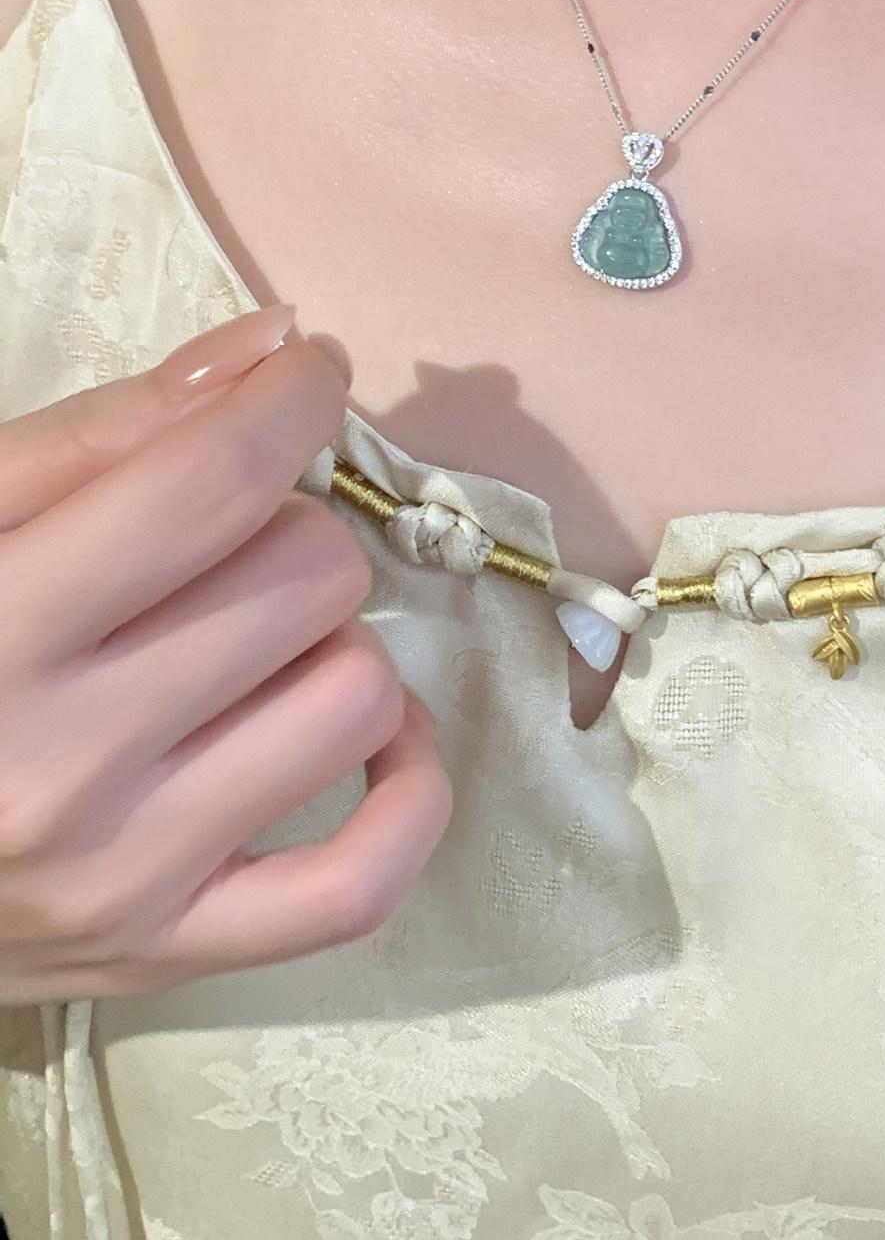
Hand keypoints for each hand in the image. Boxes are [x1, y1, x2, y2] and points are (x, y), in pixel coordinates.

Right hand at [0, 305, 452, 1000]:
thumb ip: (107, 429)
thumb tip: (277, 346)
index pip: (212, 484)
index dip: (292, 399)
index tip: (305, 378)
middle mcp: (59, 769)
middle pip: (308, 579)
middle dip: (289, 527)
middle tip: (227, 546)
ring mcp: (125, 878)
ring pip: (357, 698)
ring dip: (331, 646)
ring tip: (254, 645)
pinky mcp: (171, 955)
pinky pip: (365, 880)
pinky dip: (407, 790)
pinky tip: (377, 734)